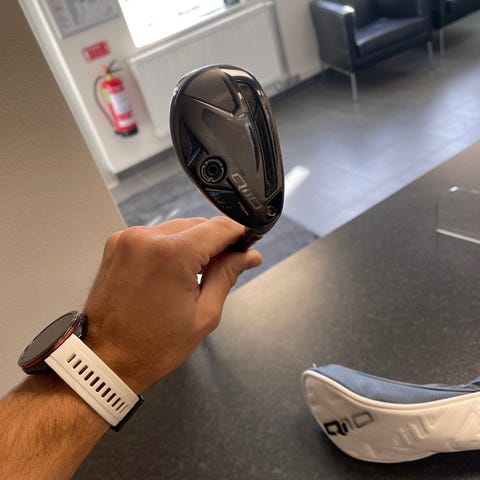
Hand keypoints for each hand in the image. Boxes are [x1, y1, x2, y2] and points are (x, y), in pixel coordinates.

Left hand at [82, 216, 261, 392]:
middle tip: (224, 267)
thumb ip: (227, 275)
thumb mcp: (204, 314)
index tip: (247, 246)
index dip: (239, 234)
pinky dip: (169, 247)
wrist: (104, 359)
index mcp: (172, 254)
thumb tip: (249, 255)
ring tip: (193, 276)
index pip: (219, 227)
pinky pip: (156, 235)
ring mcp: (129, 238)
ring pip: (177, 228)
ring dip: (192, 244)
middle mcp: (147, 237)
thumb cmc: (154, 346)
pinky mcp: (117, 244)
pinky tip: (171, 272)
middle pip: (198, 225)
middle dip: (216, 243)